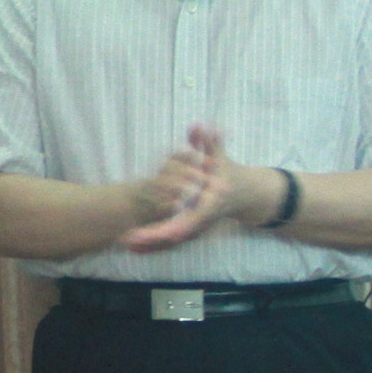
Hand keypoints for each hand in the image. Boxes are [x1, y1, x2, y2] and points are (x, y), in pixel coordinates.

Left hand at [126, 121, 248, 252]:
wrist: (245, 193)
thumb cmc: (229, 171)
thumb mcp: (220, 155)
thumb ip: (209, 141)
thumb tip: (198, 126)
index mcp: (212, 202)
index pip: (195, 218)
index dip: (178, 226)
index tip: (162, 232)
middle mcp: (205, 218)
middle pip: (179, 234)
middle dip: (155, 238)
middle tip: (129, 238)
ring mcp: (199, 226)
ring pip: (172, 240)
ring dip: (150, 245)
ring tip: (125, 244)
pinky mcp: (191, 229)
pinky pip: (170, 239)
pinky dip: (154, 244)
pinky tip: (134, 247)